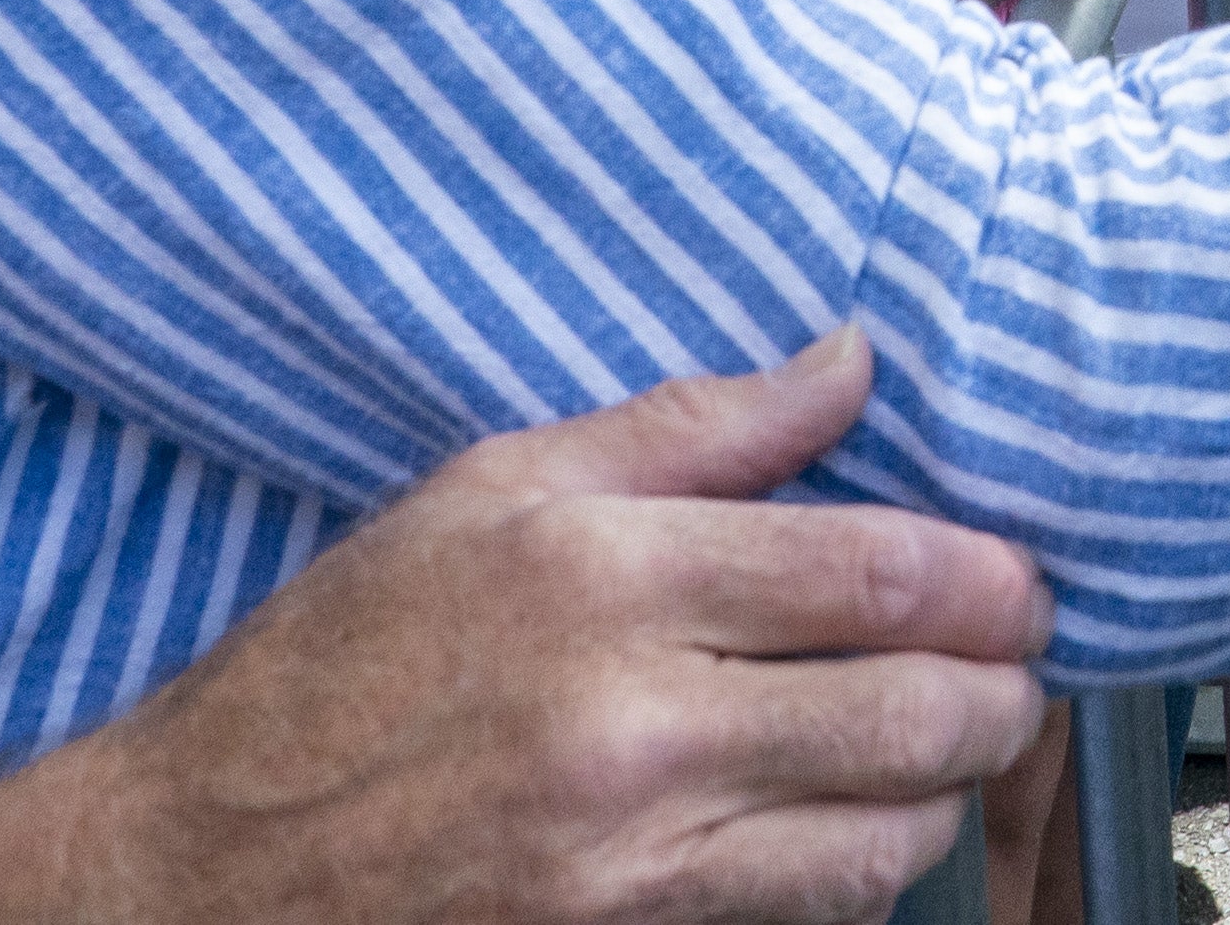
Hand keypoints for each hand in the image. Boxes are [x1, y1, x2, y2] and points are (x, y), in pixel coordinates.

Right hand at [0, 327, 1049, 924]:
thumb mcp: (491, 487)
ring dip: (954, 780)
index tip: (1018, 573)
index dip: (985, 575)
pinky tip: (865, 818)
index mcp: (602, 568)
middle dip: (1004, 684)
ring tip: (956, 736)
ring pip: (888, 823)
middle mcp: (631, 711)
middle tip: (1021, 658)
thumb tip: (849, 360)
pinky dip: (871, 862)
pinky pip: (815, 906)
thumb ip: (692, 427)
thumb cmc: (345, 658)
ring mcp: (634, 846)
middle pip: (911, 702)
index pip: (871, 570)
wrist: (209, 861)